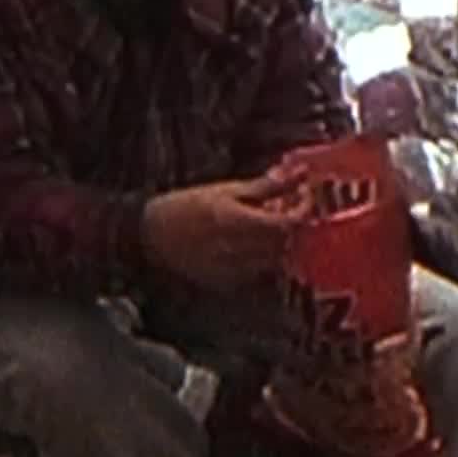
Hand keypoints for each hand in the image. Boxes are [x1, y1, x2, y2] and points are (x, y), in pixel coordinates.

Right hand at [142, 165, 309, 293]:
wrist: (152, 235)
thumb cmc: (187, 206)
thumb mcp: (227, 190)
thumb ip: (265, 186)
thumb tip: (296, 173)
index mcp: (237, 221)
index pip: (286, 224)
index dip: (302, 211)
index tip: (304, 197)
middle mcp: (238, 249)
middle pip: (285, 244)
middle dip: (294, 226)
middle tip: (292, 208)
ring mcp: (233, 270)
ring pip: (275, 260)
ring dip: (281, 242)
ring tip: (270, 224)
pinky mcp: (227, 282)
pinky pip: (258, 272)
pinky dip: (264, 257)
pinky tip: (252, 242)